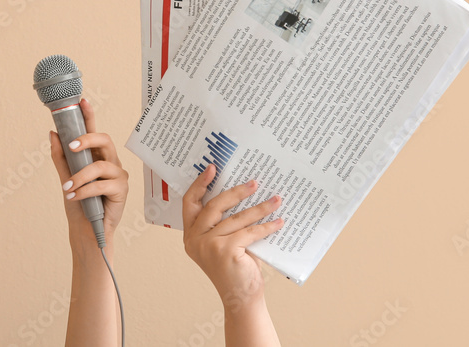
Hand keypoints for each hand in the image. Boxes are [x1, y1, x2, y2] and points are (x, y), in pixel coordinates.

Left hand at [49, 98, 127, 250]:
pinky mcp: (122, 190)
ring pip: (100, 165)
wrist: (86, 232)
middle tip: (71, 147)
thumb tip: (53, 134)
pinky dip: (84, 191)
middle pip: (104, 140)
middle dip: (87, 139)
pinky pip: (102, 184)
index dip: (90, 115)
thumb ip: (60, 157)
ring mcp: (118, 175)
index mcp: (97, 157)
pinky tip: (75, 197)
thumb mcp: (65, 179)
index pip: (94, 132)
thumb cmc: (78, 206)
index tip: (82, 101)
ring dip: (80, 177)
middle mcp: (110, 162)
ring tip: (67, 188)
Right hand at [183, 164, 282, 312]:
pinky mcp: (225, 251)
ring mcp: (208, 245)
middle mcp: (195, 240)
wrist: (241, 299)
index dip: (200, 184)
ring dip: (259, 208)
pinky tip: (278, 222)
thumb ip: (225, 223)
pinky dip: (266, 226)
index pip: (190, 203)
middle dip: (236, 192)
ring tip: (275, 200)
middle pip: (214, 205)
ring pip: (236, 218)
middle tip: (255, 182)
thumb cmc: (235, 269)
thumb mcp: (223, 242)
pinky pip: (249, 232)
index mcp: (190, 235)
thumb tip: (243, 193)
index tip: (212, 168)